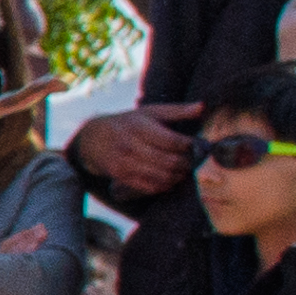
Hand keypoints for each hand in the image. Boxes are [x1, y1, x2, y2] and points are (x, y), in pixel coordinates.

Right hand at [74, 103, 196, 204]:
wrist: (92, 139)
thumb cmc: (128, 123)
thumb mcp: (150, 112)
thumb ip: (177, 110)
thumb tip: (203, 107)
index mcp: (139, 127)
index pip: (173, 141)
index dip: (191, 145)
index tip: (200, 145)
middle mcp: (130, 146)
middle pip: (170, 161)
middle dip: (188, 163)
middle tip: (196, 160)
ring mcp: (124, 163)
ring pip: (162, 177)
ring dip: (178, 176)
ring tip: (184, 169)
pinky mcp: (122, 177)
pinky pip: (150, 187)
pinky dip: (165, 185)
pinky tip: (170, 177)